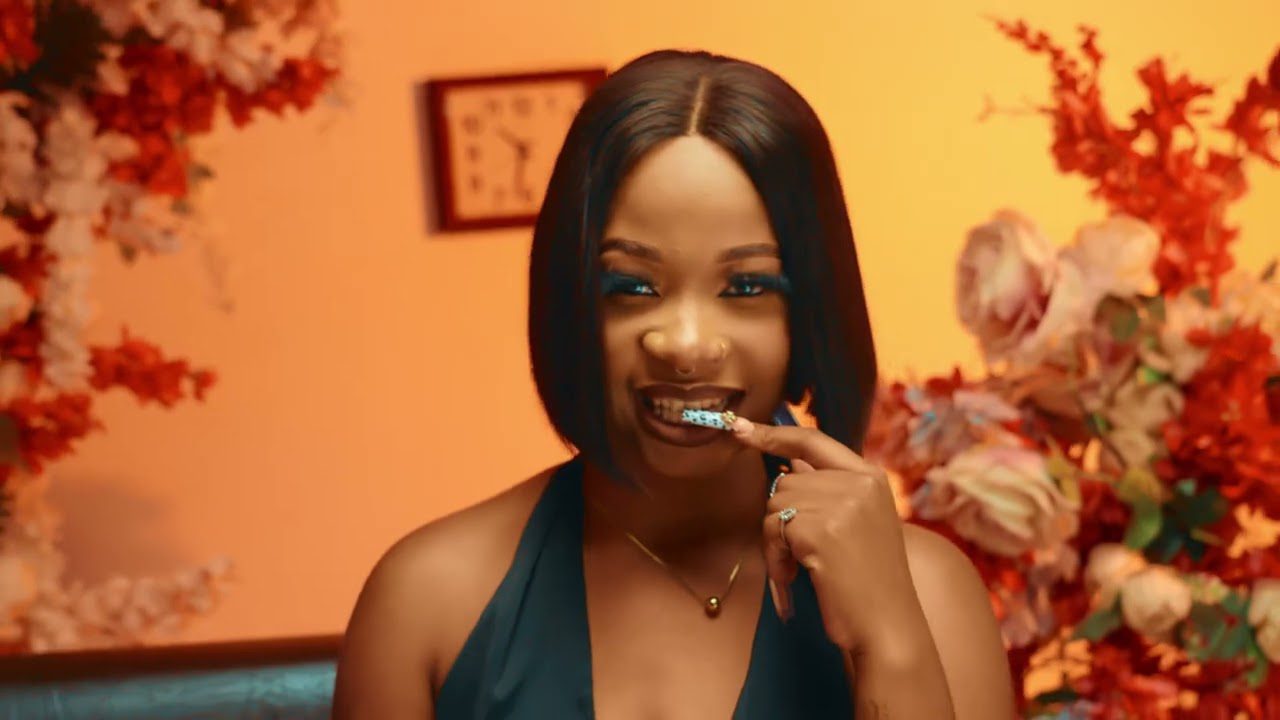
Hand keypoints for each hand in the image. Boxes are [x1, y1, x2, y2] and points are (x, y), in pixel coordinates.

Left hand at [730, 416, 924, 652]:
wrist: (887, 627)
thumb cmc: (868, 583)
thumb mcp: (859, 524)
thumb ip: (829, 489)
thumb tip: (793, 462)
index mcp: (871, 477)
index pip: (815, 439)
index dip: (775, 434)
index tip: (741, 429)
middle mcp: (859, 482)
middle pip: (787, 479)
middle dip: (782, 518)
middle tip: (800, 555)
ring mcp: (841, 503)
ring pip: (774, 504)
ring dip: (776, 541)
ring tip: (801, 568)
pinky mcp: (820, 529)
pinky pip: (771, 530)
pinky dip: (774, 557)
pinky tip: (795, 576)